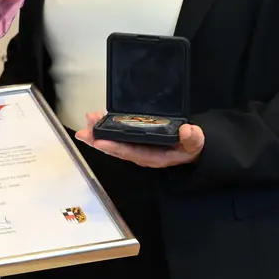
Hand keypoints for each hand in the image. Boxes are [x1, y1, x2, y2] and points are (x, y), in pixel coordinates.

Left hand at [74, 111, 204, 167]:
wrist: (191, 150)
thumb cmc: (190, 146)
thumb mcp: (195, 143)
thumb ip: (193, 139)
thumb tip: (188, 131)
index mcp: (152, 157)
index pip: (131, 152)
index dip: (115, 147)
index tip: (100, 141)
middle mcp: (140, 154)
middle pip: (116, 148)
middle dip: (99, 140)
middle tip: (84, 132)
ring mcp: (136, 148)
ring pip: (114, 142)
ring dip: (99, 133)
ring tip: (87, 122)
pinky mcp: (135, 141)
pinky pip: (117, 136)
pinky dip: (106, 129)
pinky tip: (97, 121)